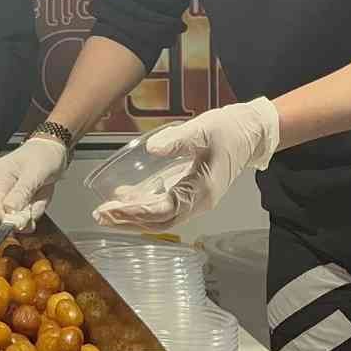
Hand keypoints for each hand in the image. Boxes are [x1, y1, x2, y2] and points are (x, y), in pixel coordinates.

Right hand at [0, 137, 68, 232]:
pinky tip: (40, 193)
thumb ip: (22, 193)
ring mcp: (8, 190)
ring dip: (34, 208)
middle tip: (39, 201)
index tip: (22, 224)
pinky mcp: (17, 196)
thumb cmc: (44, 154)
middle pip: (6, 211)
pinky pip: (26, 210)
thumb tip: (9, 212)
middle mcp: (0, 183)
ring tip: (41, 191)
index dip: (6, 218)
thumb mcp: (36, 173)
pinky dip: (36, 206)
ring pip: (19, 213)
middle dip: (25, 212)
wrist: (53, 149)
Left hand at [93, 97, 279, 231]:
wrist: (251, 131)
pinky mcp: (191, 191)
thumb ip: (177, 140)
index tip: (111, 209)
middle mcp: (198, 202)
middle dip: (128, 220)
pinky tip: (125, 198)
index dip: (136, 211)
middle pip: (159, 221)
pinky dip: (144, 206)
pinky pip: (165, 206)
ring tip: (106, 213)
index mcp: (201, 191)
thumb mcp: (203, 129)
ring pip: (161, 217)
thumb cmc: (229, 129)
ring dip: (133, 217)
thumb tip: (151, 149)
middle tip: (100, 215)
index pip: (163, 210)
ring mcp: (195, 199)